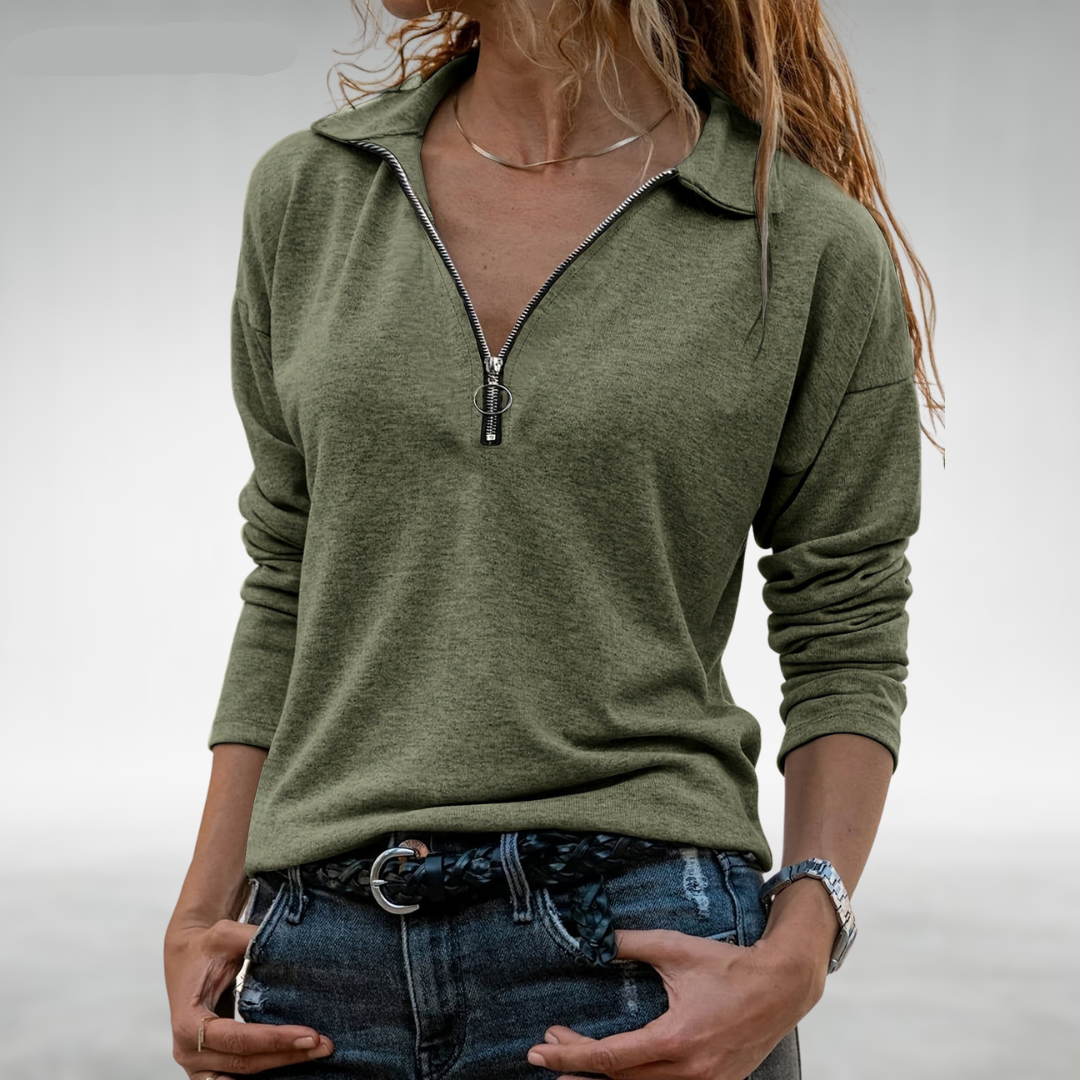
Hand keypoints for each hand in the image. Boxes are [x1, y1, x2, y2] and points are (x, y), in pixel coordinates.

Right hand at [164, 916, 333, 1077]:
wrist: (187, 955)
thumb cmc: (206, 945)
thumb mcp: (226, 935)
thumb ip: (252, 938)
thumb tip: (288, 943)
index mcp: (188, 1022)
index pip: (239, 1039)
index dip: (275, 1039)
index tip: (311, 1034)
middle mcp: (188, 1050)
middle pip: (245, 1063)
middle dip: (288, 1055)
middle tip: (326, 1045)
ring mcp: (196, 1063)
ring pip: (243, 1076)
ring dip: (280, 1067)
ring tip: (316, 1054)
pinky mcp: (206, 1066)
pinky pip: (235, 1079)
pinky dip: (263, 1075)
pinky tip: (290, 1065)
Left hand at [525, 926, 824, 1079]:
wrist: (781, 987)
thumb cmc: (728, 967)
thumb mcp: (676, 948)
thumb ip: (633, 943)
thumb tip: (598, 937)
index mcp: (675, 1039)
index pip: (609, 1057)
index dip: (569, 1054)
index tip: (540, 1050)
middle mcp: (688, 1071)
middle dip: (577, 1067)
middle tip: (548, 1051)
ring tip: (572, 1071)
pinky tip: (619, 1074)